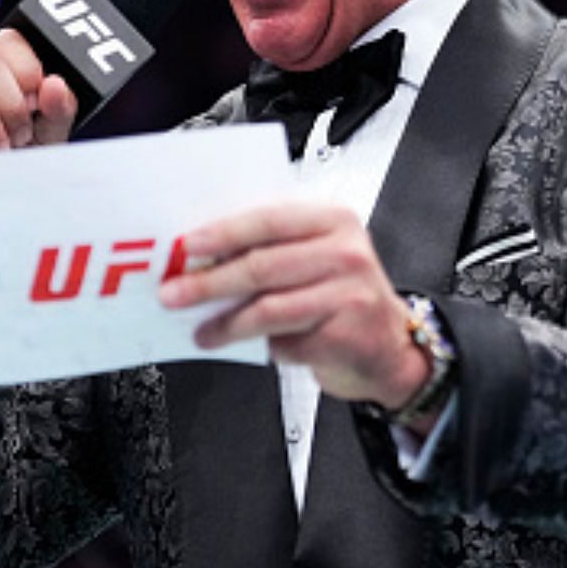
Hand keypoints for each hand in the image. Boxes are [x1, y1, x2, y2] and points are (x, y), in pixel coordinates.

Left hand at [158, 203, 432, 413]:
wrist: (390, 347)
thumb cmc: (345, 297)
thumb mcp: (318, 257)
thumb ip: (273, 248)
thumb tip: (204, 258)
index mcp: (334, 222)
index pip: (270, 219)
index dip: (224, 232)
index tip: (188, 245)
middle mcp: (346, 254)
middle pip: (263, 265)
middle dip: (210, 282)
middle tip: (175, 293)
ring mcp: (349, 296)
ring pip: (269, 308)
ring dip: (226, 323)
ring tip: (203, 331)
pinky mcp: (345, 337)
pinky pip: (285, 342)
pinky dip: (259, 346)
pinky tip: (244, 347)